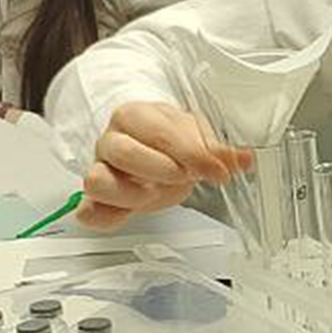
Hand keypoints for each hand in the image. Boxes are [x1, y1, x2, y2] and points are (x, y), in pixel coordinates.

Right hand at [78, 101, 251, 229]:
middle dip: (163, 169)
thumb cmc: (168, 142)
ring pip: (97, 180)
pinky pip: (88, 211)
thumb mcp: (195, 139)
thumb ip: (218, 151)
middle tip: (187, 177)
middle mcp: (111, 140)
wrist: (152, 151)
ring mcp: (99, 169)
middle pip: (123, 152)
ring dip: (132, 193)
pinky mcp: (96, 198)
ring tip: (156, 193)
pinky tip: (129, 214)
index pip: (159, 131)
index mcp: (135, 116)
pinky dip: (106, 217)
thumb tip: (243, 159)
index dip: (192, 153)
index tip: (216, 169)